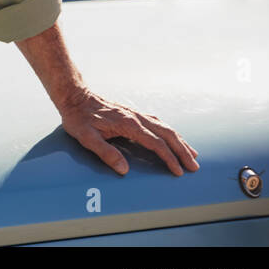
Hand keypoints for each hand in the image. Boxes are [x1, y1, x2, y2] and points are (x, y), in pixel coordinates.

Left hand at [58, 89, 199, 175]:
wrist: (74, 96)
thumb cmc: (78, 118)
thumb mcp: (86, 137)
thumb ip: (105, 153)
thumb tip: (124, 169)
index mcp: (128, 124)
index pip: (155, 143)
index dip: (168, 158)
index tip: (178, 171)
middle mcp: (136, 117)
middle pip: (166, 134)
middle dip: (182, 151)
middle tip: (194, 166)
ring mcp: (135, 113)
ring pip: (164, 127)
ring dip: (179, 141)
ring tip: (192, 154)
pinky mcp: (132, 113)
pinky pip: (157, 122)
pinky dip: (169, 132)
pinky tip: (173, 138)